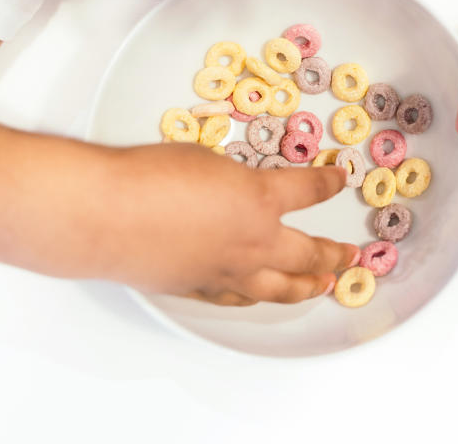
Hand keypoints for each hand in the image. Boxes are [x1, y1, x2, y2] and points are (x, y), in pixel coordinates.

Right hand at [89, 142, 358, 304]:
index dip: (327, 183)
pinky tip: (258, 297)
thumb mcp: (203, 159)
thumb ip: (229, 178)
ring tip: (322, 288)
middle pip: (309, 255)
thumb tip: (231, 189)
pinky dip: (255, 296)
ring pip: (280, 288)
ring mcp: (227, 272)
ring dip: (306, 287)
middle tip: (349, 255)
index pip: (309, 191)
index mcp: (261, 200)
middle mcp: (254, 243)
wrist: (107, 215)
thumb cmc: (151, 176)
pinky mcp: (198, 288)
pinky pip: (237, 297)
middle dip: (334, 254)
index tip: (338, 179)